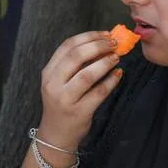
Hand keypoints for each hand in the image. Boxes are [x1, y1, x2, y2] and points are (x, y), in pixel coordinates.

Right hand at [38, 31, 123, 150]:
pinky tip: (118, 74)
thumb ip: (75, 64)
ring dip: (105, 63)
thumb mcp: (60, 82)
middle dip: (99, 46)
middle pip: (76, 56)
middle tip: (115, 44)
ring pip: (87, 74)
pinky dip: (112, 80)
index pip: (67, 46)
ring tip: (117, 58)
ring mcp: (65, 99)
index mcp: (48, 73)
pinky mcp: (79, 111)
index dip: (88, 36)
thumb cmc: (62, 103)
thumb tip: (102, 44)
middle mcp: (53, 84)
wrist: (57, 133)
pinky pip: (99, 92)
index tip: (105, 34)